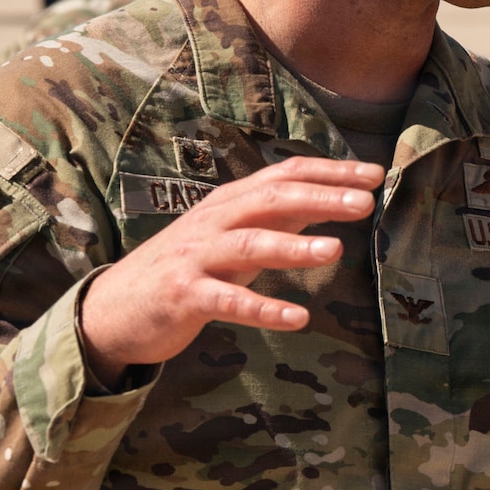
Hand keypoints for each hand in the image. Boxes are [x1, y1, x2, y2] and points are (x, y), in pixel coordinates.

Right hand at [80, 157, 385, 379]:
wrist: (115, 307)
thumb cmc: (187, 268)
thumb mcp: (232, 236)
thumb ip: (276, 219)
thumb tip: (331, 201)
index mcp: (229, 202)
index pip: (284, 175)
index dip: (330, 171)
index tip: (374, 174)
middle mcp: (213, 221)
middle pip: (271, 200)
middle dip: (320, 198)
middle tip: (365, 202)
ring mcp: (197, 257)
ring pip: (250, 245)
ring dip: (293, 247)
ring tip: (336, 250)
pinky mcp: (184, 297)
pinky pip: (229, 302)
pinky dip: (264, 309)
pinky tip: (298, 318)